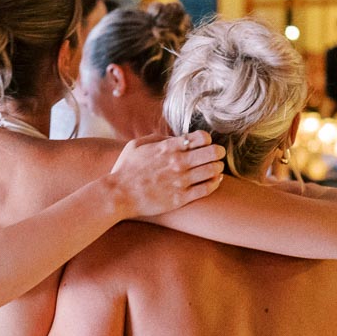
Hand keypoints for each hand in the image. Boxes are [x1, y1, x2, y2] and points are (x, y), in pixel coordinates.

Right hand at [107, 131, 225, 216]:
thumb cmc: (126, 169)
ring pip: (213, 170)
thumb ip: (157, 138)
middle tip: (218, 154)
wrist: (119, 195)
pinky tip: (215, 180)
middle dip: (218, 152)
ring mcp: (181, 181)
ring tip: (216, 168)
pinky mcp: (181, 198)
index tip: (205, 143)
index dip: (207, 139)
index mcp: (168, 147)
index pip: (201, 137)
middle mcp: (178, 163)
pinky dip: (215, 182)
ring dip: (218, 167)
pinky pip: (207, 188)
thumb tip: (173, 137)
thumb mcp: (137, 145)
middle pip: (212, 152)